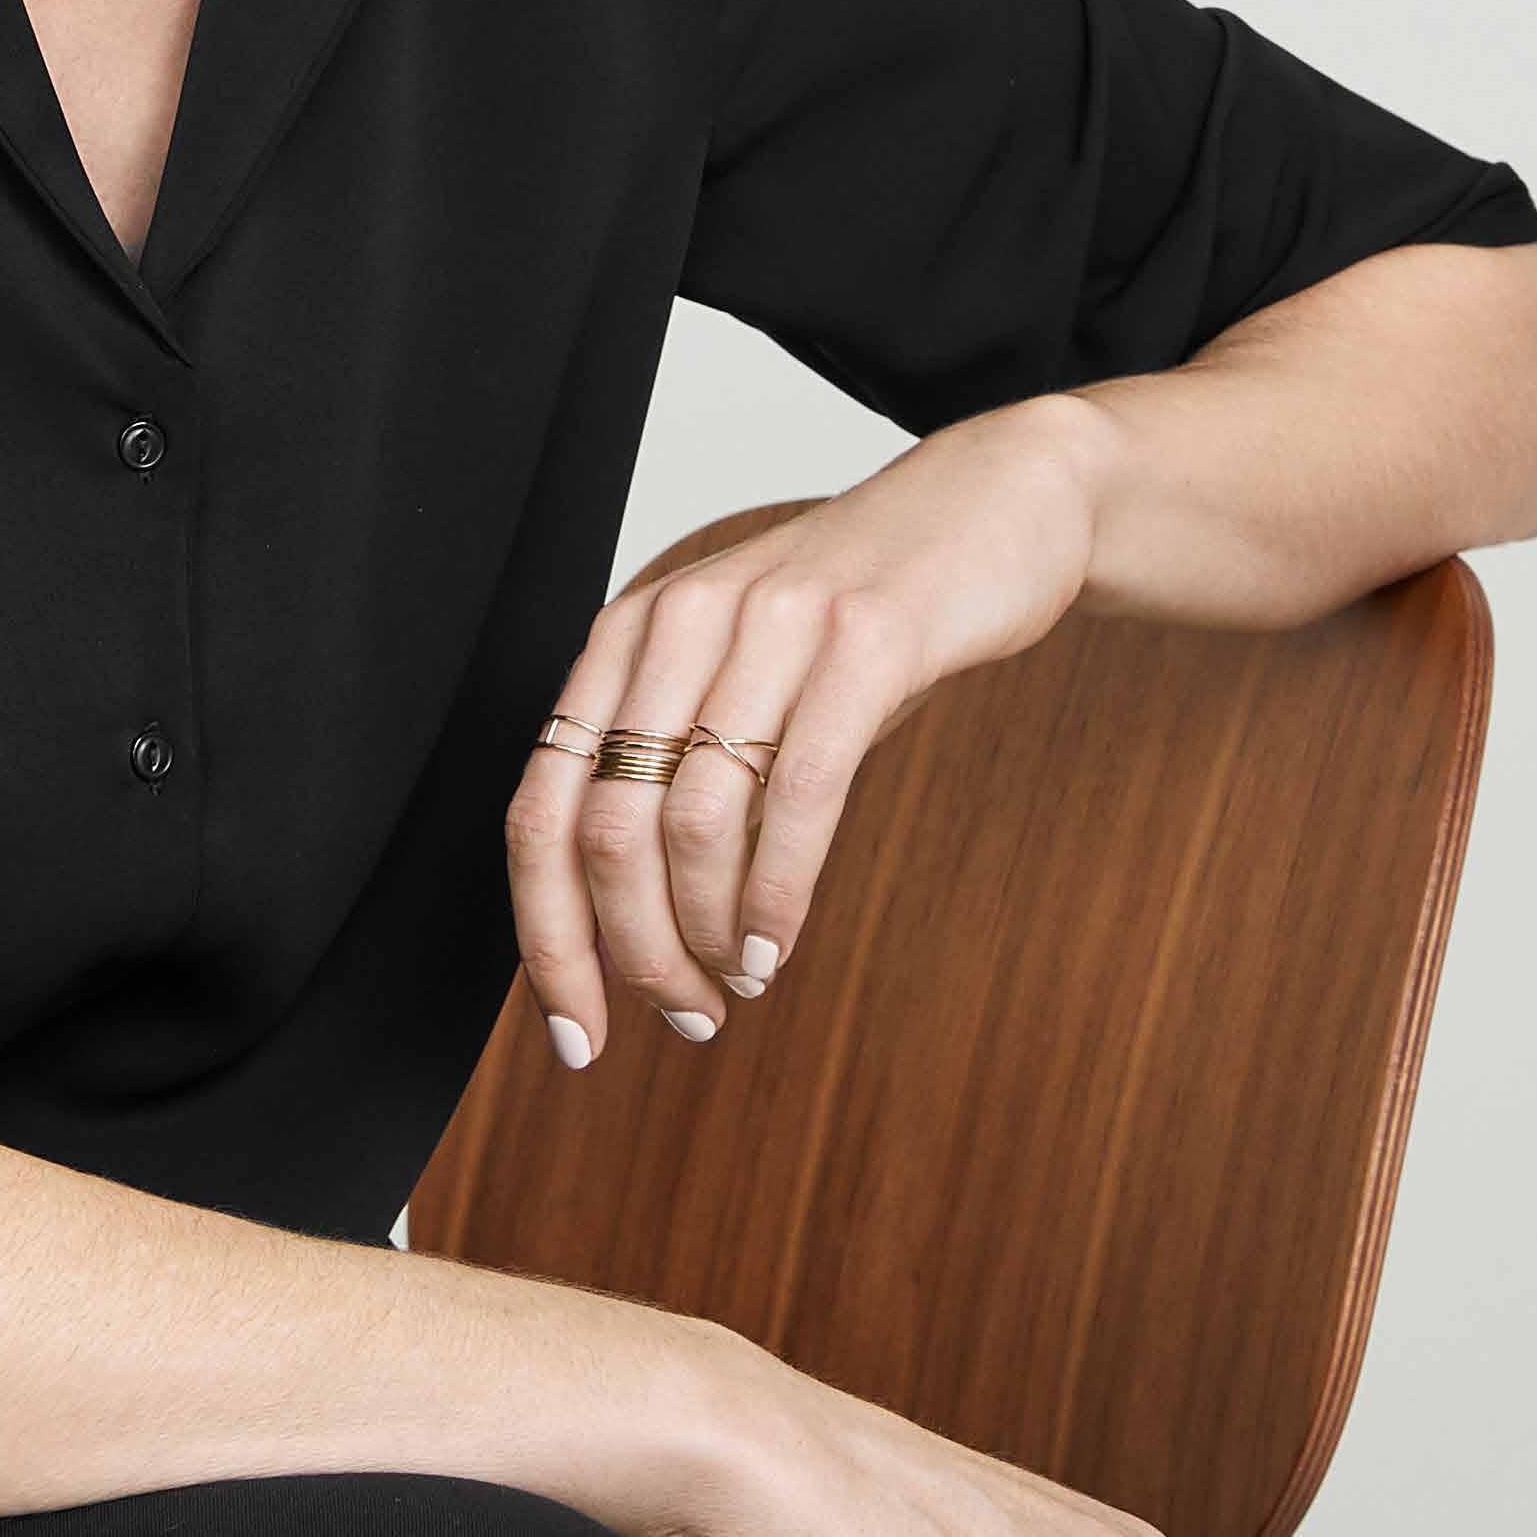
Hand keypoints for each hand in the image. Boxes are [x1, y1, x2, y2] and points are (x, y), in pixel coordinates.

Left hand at [504, 394, 1108, 1056]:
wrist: (995, 503)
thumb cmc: (863, 621)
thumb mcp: (749, 688)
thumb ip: (686, 783)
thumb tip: (634, 937)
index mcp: (627, 638)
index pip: (541, 809)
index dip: (547, 938)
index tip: (577, 1033)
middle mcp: (676, 622)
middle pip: (603, 830)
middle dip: (633, 955)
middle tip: (685, 1018)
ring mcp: (768, 623)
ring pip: (690, 821)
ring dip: (709, 936)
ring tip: (740, 983)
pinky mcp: (863, 637)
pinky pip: (799, 792)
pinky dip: (780, 893)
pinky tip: (779, 945)